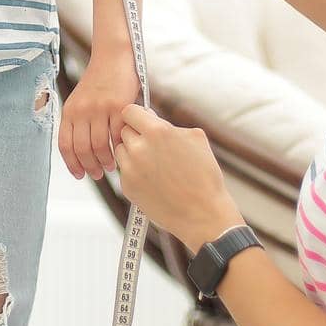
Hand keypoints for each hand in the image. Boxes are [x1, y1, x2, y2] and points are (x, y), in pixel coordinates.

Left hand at [58, 45, 140, 179]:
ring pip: (99, 146)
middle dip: (90, 167)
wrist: (113, 58)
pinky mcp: (118, 106)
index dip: (71, 164)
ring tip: (110, 166)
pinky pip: (118, 135)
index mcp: (69, 111)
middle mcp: (82, 110)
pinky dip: (120, 147)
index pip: (65, 145)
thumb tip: (82, 155)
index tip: (80, 175)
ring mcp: (100, 108)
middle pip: (82, 149)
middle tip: (98, 174)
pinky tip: (122, 151)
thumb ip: (79, 123)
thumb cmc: (98, 83)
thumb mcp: (80, 101)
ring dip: (105, 161)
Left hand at [114, 104, 243, 252]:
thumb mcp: (196, 138)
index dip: (137, 115)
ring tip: (153, 163)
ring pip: (121, 150)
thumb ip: (170, 124)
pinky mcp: (127, 187)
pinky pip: (124, 170)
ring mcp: (130, 169)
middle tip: (152, 145)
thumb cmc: (204, 176)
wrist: (203, 214)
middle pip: (124, 130)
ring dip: (132, 152)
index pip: (129, 111)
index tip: (142, 121)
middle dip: (136, 134)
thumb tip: (151, 117)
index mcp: (157, 132)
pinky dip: (134, 172)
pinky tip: (153, 179)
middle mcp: (139, 148)